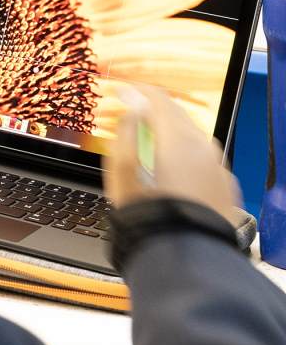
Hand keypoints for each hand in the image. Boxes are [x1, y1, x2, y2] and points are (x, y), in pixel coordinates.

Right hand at [102, 84, 241, 220]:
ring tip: (151, 140)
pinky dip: (187, 153)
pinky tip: (174, 166)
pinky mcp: (225, 185)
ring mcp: (218, 166)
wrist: (185, 254)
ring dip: (171, 132)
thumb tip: (131, 111)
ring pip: (194, 137)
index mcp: (177, 139)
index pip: (158, 100)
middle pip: (178, 116)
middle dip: (153, 110)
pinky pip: (204, 159)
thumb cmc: (148, 214)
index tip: (122, 89)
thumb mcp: (120, 173)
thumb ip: (124, 135)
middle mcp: (203, 147)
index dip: (137, 91)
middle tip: (132, 112)